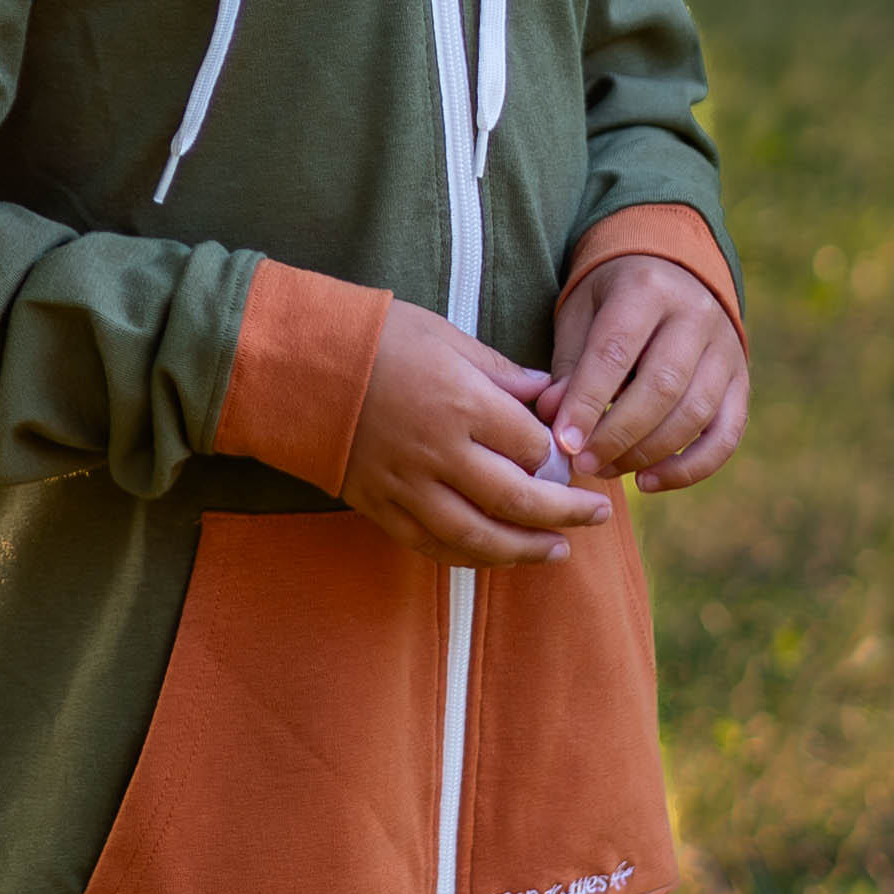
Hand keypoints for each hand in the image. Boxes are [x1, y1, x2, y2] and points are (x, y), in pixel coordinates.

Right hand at [342, 303, 615, 565]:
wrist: (297, 366)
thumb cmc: (375, 338)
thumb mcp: (447, 338)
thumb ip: (502, 373)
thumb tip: (550, 395)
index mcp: (462, 403)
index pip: (531, 445)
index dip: (558, 455)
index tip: (572, 455)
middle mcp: (439, 452)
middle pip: (517, 499)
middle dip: (565, 512)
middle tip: (597, 515)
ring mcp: (407, 486)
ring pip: (478, 536)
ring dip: (525, 549)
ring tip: (558, 551)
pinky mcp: (380, 506)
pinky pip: (433, 545)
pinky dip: (470, 556)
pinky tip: (497, 556)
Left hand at [546, 256, 747, 492]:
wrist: (672, 274)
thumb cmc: (613, 301)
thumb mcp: (581, 314)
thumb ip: (570, 365)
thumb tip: (556, 417)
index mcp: (647, 289)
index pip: (615, 352)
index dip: (587, 403)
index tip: (563, 444)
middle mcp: (696, 315)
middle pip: (661, 387)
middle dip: (618, 435)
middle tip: (583, 464)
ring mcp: (726, 349)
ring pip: (695, 413)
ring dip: (647, 454)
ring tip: (607, 470)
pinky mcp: (740, 383)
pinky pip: (725, 437)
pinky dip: (688, 469)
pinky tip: (647, 481)